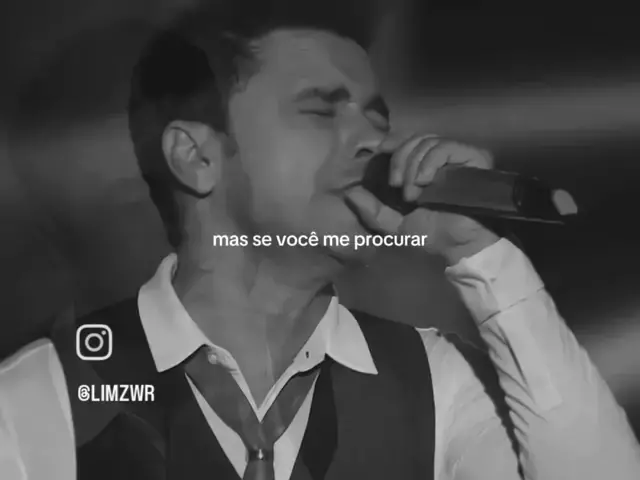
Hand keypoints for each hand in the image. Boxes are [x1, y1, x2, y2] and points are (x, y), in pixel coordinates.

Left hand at [345, 133, 500, 264]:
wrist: (462, 245)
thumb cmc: (434, 234)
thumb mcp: (395, 225)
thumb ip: (373, 211)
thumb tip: (350, 193)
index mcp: (424, 169)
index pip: (406, 142)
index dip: (393, 142)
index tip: (380, 151)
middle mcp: (442, 159)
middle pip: (414, 139)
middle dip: (399, 159)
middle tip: (396, 185)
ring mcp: (458, 156)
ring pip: (427, 141)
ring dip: (413, 165)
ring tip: (413, 192)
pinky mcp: (473, 156)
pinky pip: (444, 147)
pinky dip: (429, 162)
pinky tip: (425, 181)